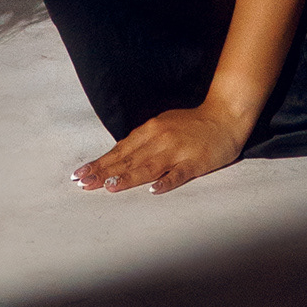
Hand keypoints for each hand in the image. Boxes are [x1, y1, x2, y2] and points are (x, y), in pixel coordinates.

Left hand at [72, 101, 248, 195]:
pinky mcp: (196, 162)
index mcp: (151, 130)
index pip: (120, 150)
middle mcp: (161, 139)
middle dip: (104, 172)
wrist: (226, 115)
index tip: (81, 174)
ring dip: (128, 176)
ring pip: (149, 167)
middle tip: (84, 183)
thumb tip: (120, 155)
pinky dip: (166, 182)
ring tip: (109, 186)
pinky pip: (179, 174)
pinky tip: (153, 191)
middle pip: (129, 159)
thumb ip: (143, 140)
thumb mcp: (164, 125)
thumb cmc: (193, 123)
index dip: (100, 163)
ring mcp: (178, 151)